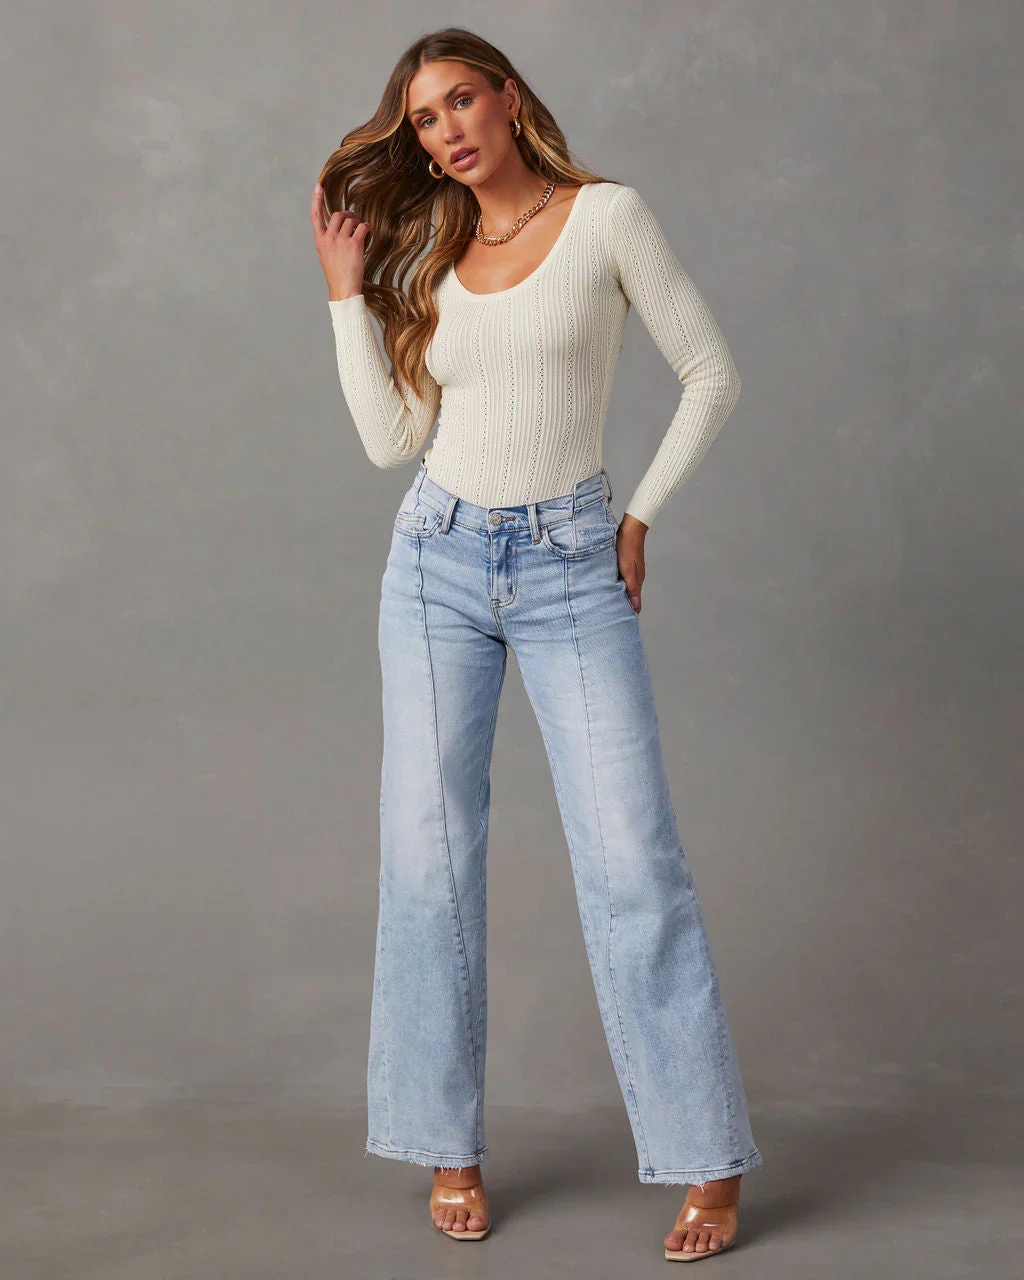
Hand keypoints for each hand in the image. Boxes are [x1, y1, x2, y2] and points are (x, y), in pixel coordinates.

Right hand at [311, 182, 368, 299]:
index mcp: (320, 240)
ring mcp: (341, 241)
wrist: (344, 289)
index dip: (316, 200)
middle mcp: (329, 238)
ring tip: (361, 231)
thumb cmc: (337, 274)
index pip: (315, 216)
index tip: (318, 186)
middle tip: (354, 221)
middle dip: (348, 215)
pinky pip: (362, 228)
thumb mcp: (326, 255)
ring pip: (351, 220)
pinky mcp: (354, 245)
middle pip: (338, 215)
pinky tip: (368, 233)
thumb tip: (342, 226)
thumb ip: (330, 240)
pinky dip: (366, 228)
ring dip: (358, 222)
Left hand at [616, 513, 647, 612]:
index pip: (635, 604)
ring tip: (606, 606)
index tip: (621, 625)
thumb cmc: (627, 546)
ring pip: (625, 589)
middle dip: (622, 608)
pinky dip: (615, 587)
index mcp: (637, 581)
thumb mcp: (627, 568)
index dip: (629, 614)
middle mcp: (635, 578)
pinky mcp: (626, 565)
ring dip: (618, 597)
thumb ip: (631, 587)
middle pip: (630, 598)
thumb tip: (635, 605)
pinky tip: (607, 588)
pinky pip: (621, 580)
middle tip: (609, 618)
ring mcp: (631, 572)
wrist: (631, 527)